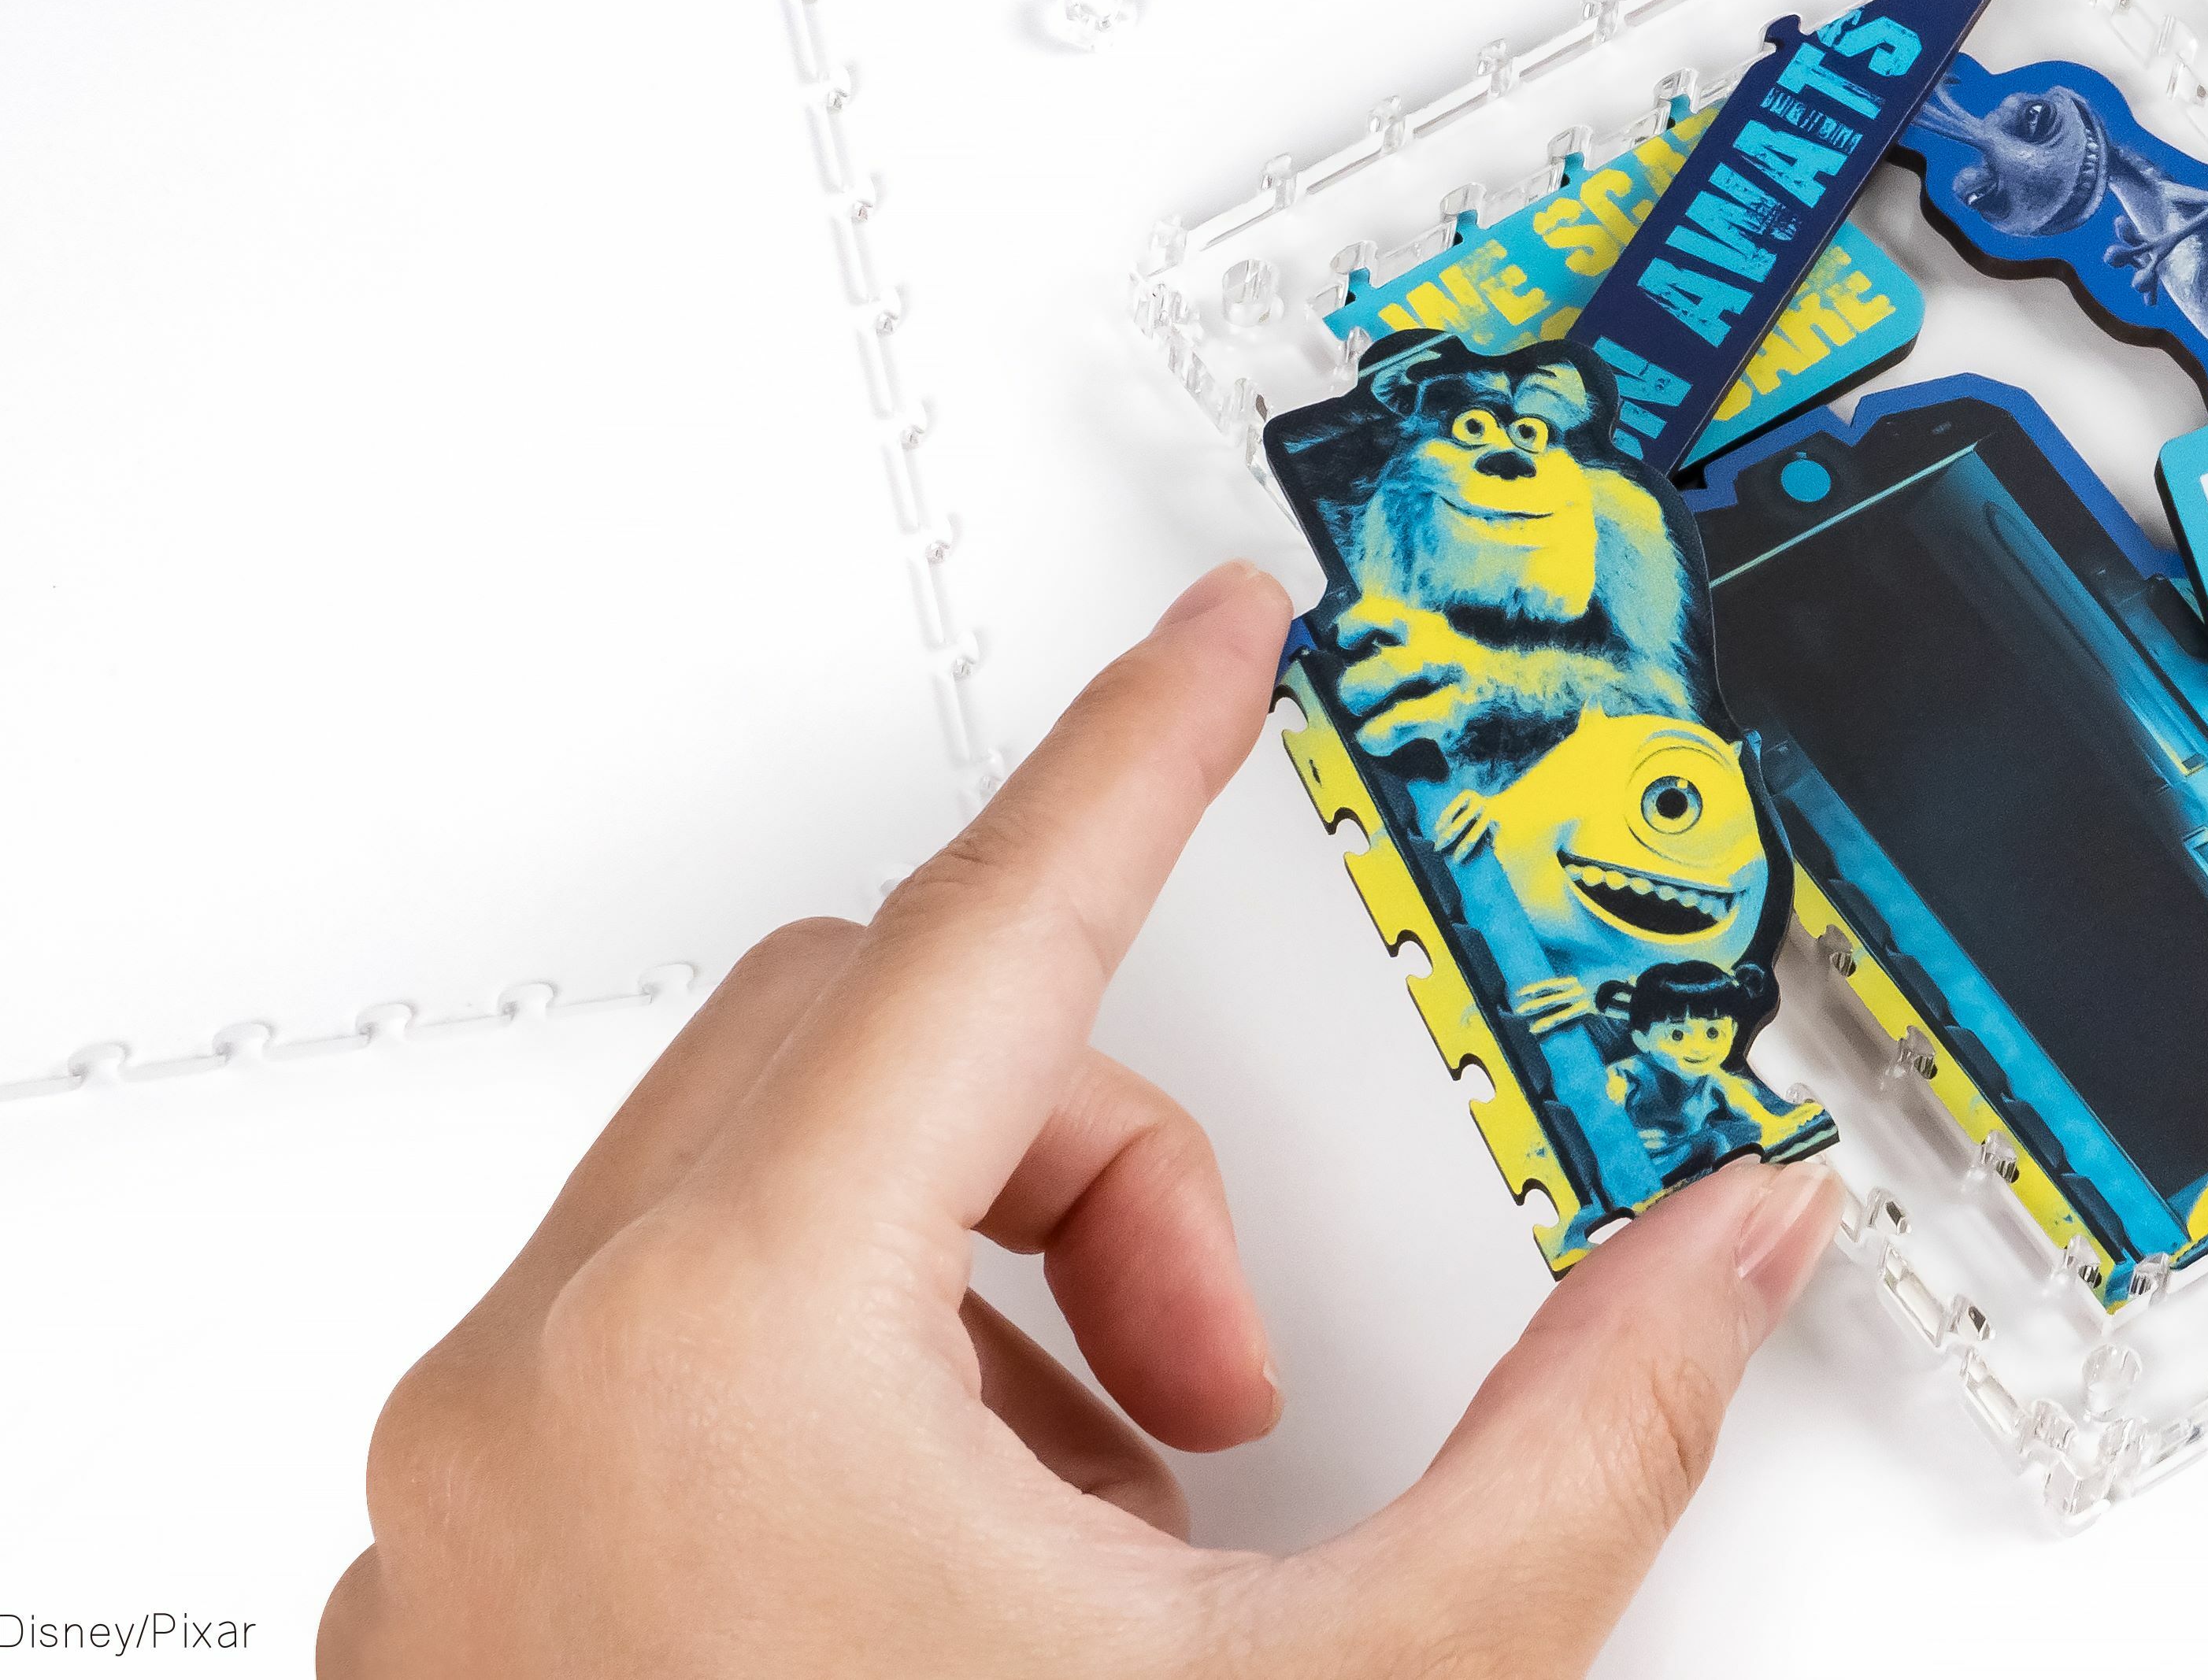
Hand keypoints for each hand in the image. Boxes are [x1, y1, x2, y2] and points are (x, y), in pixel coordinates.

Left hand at [323, 564, 1843, 1679]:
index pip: (995, 930)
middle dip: (1106, 1154)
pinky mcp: (463, 1598)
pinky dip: (855, 1403)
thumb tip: (1745, 1245)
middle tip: (1238, 1390)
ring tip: (1112, 1547)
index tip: (1228, 626)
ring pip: (763, 1191)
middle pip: (873, 1041)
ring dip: (990, 1300)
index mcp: (737, 1352)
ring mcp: (477, 1500)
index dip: (1151, 752)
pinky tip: (975, 1612)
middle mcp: (552, 1386)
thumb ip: (1590, 1444)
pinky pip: (670, 1348)